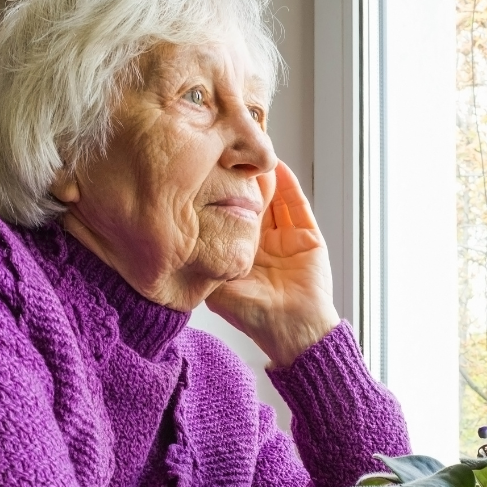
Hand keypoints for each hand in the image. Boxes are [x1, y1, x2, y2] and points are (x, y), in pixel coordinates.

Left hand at [205, 161, 339, 366]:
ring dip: (263, 178)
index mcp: (240, 253)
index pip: (228, 217)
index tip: (207, 175)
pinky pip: (297, 205)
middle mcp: (262, 243)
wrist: (292, 331)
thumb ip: (203, 265)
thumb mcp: (217, 288)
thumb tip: (179, 242)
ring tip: (251, 155)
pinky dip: (288, 185)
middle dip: (241, 181)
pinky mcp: (307, 236)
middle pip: (251, 203)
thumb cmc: (254, 316)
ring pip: (274, 199)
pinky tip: (277, 167)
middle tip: (229, 156)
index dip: (220, 197)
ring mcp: (285, 238)